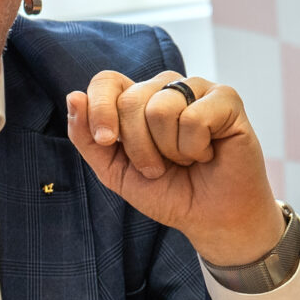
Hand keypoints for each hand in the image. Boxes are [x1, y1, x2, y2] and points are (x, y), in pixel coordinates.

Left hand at [66, 71, 283, 266]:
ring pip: (160, 108)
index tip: (106, 141)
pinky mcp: (226, 98)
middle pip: (130, 100)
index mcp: (136, 98)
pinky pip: (194, 117)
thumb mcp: (113, 169)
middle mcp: (165, 87)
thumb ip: (87, 137)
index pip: (106, 81)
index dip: (100, 109)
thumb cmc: (165, 191)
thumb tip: (73, 96)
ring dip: (169, 150)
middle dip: (137, 147)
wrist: (210, 218)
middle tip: (157, 168)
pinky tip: (207, 153)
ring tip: (185, 160)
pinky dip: (195, 148)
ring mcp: (197, 88)